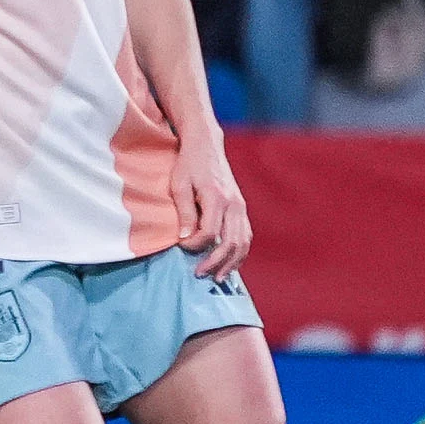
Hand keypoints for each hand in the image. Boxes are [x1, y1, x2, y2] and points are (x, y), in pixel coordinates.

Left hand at [170, 133, 250, 280]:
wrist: (206, 145)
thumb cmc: (188, 164)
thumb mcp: (179, 184)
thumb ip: (184, 212)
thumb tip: (184, 238)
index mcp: (216, 197)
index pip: (209, 233)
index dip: (194, 246)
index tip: (181, 247)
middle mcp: (233, 204)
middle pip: (231, 242)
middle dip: (215, 262)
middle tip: (199, 274)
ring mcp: (240, 207)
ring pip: (243, 243)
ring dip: (231, 263)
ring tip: (217, 277)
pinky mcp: (241, 208)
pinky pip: (245, 236)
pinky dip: (239, 253)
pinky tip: (228, 264)